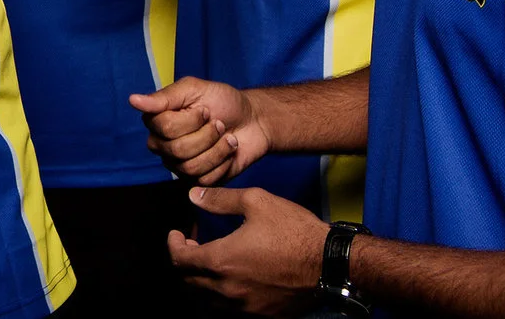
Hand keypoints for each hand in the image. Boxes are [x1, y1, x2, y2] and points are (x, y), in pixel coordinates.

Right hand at [132, 76, 267, 184]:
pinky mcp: (199, 180)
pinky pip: (205, 179)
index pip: (165, 128)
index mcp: (157, 121)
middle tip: (219, 123)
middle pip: (178, 149)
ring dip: (217, 149)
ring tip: (227, 136)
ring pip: (191, 166)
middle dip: (206, 135)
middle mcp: (163, 145)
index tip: (206, 109)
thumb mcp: (194, 89)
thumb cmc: (223, 101)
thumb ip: (164, 97)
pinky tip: (228, 151)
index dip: (190, 119)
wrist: (253, 120)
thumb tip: (133, 100)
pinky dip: (223, 163)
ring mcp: (179, 164)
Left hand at [167, 186, 332, 312]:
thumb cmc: (294, 230)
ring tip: (209, 262)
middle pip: (189, 282)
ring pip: (208, 299)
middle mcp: (228, 289)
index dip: (173, 244)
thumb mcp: (256, 202)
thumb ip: (220, 200)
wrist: (331, 262)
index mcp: (222, 261)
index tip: (177, 234)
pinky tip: (233, 278)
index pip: (179, 259)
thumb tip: (194, 196)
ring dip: (201, 281)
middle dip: (184, 262)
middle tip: (190, 245)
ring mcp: (246, 306)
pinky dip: (222, 295)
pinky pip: (231, 309)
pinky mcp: (263, 315)